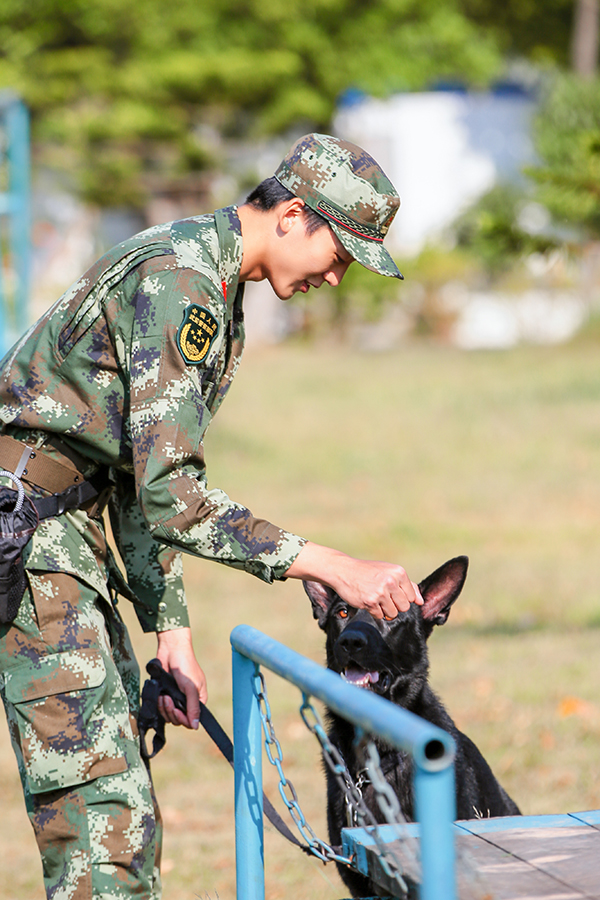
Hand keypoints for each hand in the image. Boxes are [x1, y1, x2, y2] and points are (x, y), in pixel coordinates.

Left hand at [155, 627, 206, 729]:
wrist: (171, 650)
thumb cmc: (185, 666)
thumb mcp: (191, 687)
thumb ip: (193, 707)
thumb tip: (195, 726)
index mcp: (198, 700)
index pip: (191, 721)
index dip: (182, 719)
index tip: (176, 710)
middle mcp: (187, 702)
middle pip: (178, 720)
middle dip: (170, 711)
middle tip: (167, 698)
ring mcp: (176, 699)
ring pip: (168, 716)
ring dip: (163, 707)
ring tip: (163, 695)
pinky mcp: (166, 695)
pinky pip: (161, 708)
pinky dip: (159, 704)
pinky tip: (160, 694)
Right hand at [285, 542, 423, 619]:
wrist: (344, 571)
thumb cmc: (368, 572)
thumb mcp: (389, 572)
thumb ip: (408, 586)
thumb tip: (420, 602)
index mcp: (399, 573)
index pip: (411, 597)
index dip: (401, 597)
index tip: (390, 591)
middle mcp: (391, 582)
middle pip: (404, 607)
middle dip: (394, 606)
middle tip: (382, 596)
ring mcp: (380, 592)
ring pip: (393, 614)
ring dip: (384, 610)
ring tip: (375, 599)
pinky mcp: (370, 602)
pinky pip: (380, 616)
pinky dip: (374, 612)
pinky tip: (367, 601)